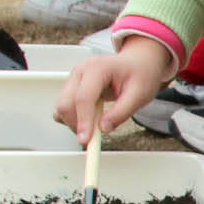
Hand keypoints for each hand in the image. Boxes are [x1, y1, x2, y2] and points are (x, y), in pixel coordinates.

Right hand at [53, 36, 177, 142]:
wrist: (138, 63)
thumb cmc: (140, 74)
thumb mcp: (140, 95)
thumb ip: (121, 112)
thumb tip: (103, 129)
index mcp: (97, 68)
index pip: (83, 98)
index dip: (83, 121)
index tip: (85, 140)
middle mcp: (81, 72)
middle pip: (65, 103)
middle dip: (76, 124)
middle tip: (94, 138)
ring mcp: (74, 79)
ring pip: (63, 107)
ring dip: (75, 122)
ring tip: (98, 124)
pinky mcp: (73, 87)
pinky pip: (66, 107)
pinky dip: (75, 118)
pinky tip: (92, 118)